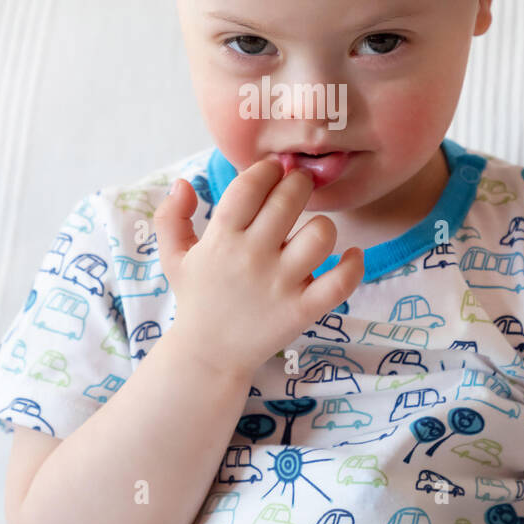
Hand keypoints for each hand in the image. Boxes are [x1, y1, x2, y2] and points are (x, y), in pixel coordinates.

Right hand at [153, 156, 365, 379]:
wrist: (208, 355)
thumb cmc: (197, 298)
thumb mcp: (173, 257)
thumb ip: (170, 217)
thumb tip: (183, 182)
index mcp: (221, 239)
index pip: (250, 186)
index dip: (267, 169)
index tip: (273, 170)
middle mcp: (252, 257)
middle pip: (289, 200)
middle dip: (298, 183)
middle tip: (298, 187)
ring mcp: (280, 284)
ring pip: (321, 234)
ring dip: (323, 224)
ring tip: (313, 230)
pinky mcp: (302, 310)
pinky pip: (341, 281)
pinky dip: (353, 265)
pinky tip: (351, 255)